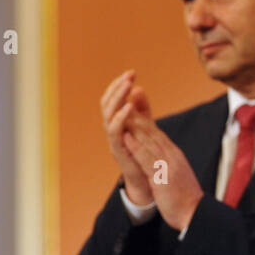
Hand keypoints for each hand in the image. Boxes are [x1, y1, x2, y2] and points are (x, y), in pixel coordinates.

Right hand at [100, 70, 154, 204]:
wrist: (147, 182)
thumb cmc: (144, 155)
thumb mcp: (145, 127)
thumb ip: (143, 109)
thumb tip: (139, 88)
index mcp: (118, 123)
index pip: (113, 98)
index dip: (119, 85)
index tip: (131, 72)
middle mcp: (112, 130)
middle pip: (106, 103)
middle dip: (117, 87)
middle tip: (129, 76)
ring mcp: (114, 140)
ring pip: (108, 114)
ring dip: (117, 97)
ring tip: (127, 85)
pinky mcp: (118, 150)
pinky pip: (114, 132)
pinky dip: (120, 117)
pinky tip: (129, 107)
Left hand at [121, 112, 204, 230]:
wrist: (195, 214)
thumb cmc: (184, 197)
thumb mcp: (174, 173)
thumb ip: (166, 161)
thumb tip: (159, 153)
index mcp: (172, 154)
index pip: (156, 131)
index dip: (143, 116)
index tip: (133, 102)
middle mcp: (171, 155)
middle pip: (151, 130)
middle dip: (137, 113)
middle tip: (125, 96)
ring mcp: (167, 165)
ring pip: (148, 140)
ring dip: (134, 124)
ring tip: (121, 109)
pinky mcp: (163, 177)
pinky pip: (147, 159)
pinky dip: (136, 147)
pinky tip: (126, 137)